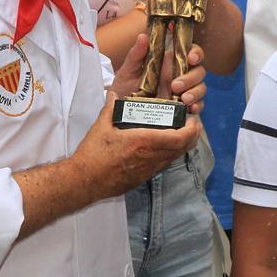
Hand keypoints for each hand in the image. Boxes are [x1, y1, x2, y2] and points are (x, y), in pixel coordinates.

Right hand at [72, 95, 201, 197]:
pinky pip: (164, 164)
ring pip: (175, 157)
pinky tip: (164, 146)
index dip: (192, 129)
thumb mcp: (101, 127)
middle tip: (192, 124)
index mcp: (143, 142)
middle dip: (193, 135)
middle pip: (184, 147)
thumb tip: (114, 94)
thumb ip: (110, 108)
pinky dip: (171, 154)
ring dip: (183, 145)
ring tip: (181, 132)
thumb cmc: (92, 155)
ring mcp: (149, 169)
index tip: (193, 119)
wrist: (83, 181)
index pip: (180, 137)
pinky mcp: (144, 178)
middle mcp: (151, 156)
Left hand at [109, 33, 207, 115]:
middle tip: (174, 86)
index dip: (195, 53)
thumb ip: (136, 55)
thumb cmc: (125, 88)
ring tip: (184, 100)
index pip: (190, 52)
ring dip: (195, 92)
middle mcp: (181, 75)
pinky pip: (199, 105)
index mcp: (171, 62)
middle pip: (199, 71)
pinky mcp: (185, 107)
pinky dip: (198, 106)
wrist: (120, 112)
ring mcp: (184, 91)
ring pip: (201, 87)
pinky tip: (191, 109)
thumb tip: (143, 36)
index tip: (190, 58)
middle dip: (191, 77)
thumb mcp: (127, 71)